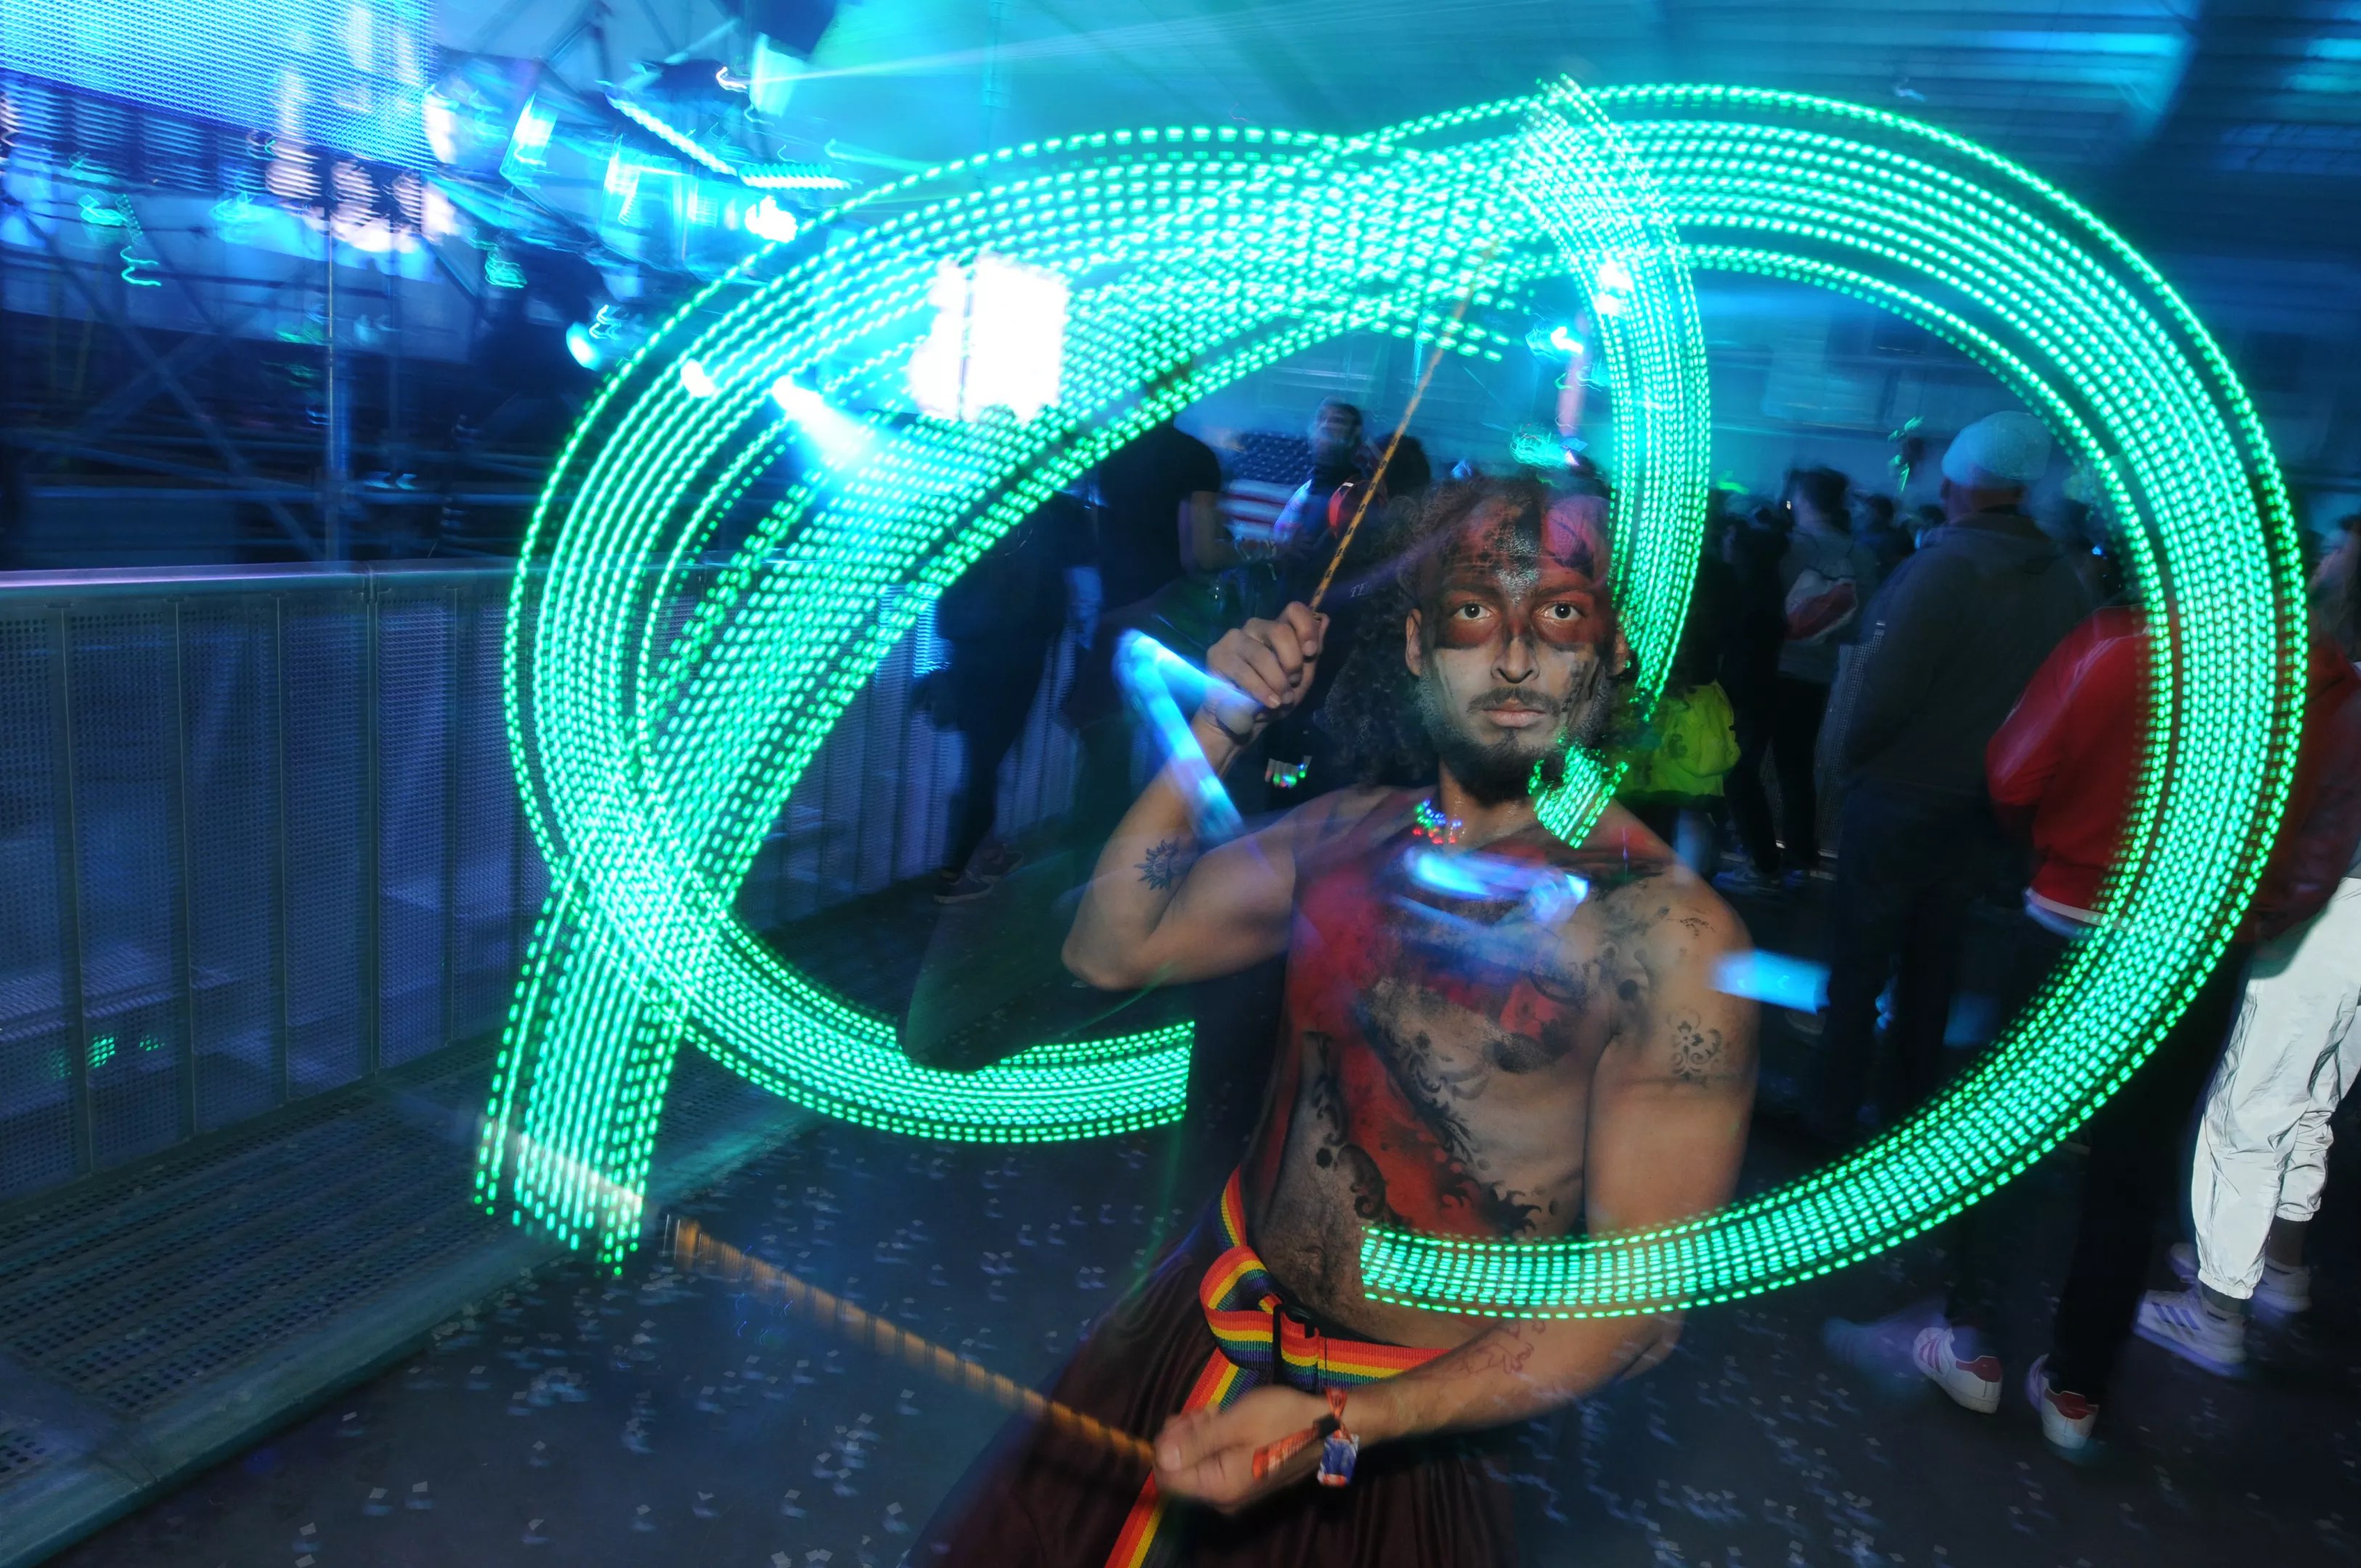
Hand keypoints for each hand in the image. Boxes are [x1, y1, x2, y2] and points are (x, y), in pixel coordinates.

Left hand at [1152, 1385, 1331, 1513]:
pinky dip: (1215, 1441)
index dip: (1165, 1446)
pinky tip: (1226, 1421)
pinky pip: (1216, 1463)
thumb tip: (1158, 1457)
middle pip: (1181, 1470)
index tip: (1184, 1418)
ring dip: (1199, 1435)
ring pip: (1198, 1464)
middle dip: (1183, 1437)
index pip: (1166, 1477)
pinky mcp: (1246, 1481)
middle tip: (1204, 1411)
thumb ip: (1194, 1442)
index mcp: (1218, 1487)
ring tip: (1217, 1412)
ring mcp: (1236, 1492)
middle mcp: (1223, 1498)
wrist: (1328, 1426)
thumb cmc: (1281, 1420)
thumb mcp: (1233, 1423)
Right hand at [1199, 604, 1327, 742]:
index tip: (1311, 652)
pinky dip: (1261, 690)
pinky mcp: (1217, 655)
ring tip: (1280, 700)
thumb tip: (1325, 619)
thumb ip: (1311, 652)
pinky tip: (1269, 702)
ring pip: (1263, 654)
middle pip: (1280, 631)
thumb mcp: (1300, 679)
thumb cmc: (1274, 698)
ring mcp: (1234, 639)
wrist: (1245, 722)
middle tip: (1292, 683)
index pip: (1294, 610)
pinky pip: (1244, 670)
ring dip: (1277, 682)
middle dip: (1292, 662)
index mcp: (1276, 629)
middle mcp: (1255, 627)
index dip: (1306, 627)